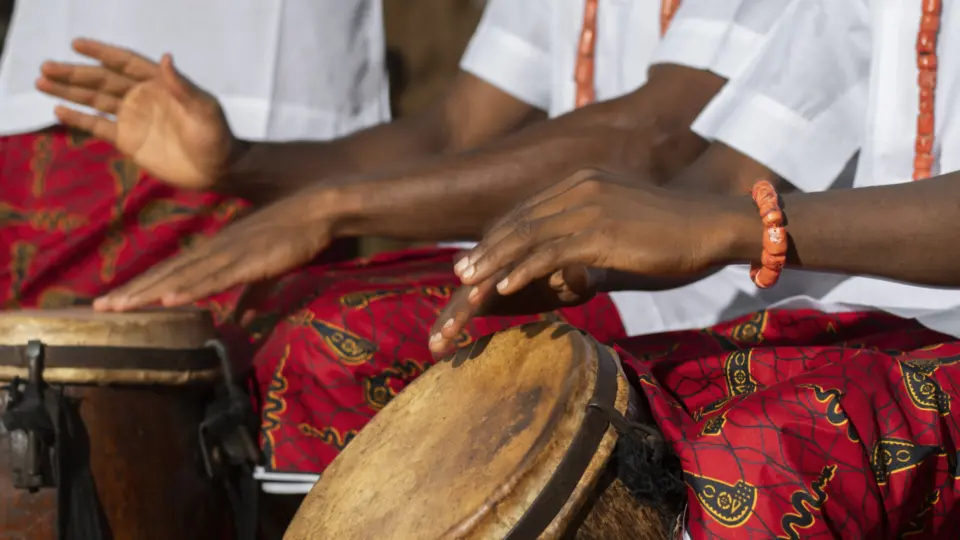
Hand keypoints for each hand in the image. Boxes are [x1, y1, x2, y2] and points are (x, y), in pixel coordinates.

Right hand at [36, 38, 242, 190]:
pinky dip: (79, 118)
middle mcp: (142, 97)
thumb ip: (183, 87)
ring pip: (96, 100)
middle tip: (46, 66)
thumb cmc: (217, 137)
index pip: (124, 62)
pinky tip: (58, 109)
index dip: (101, 52)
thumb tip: (165, 58)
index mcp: (160, 84)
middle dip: (75, 73)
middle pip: (103, 80)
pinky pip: (99, 127)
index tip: (77, 44)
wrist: (218, 170)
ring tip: (41, 81)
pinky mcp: (129, 141)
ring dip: (70, 91)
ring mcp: (134, 118)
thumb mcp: (204, 110)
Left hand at [92, 191, 339, 311]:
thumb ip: (252, 294)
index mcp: (215, 250)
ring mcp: (229, 253)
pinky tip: (170, 298)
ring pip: (182, 277)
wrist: (317, 208)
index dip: (143, 287)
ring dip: (150, 292)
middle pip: (166, 274)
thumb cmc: (294, 234)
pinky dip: (191, 288)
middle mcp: (214, 249)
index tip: (114, 303)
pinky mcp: (249, 260)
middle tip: (99, 310)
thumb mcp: (266, 269)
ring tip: (120, 307)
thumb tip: (242, 319)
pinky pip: (215, 278)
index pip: (172, 272)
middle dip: (133, 292)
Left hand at [428, 169, 755, 351]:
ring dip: (494, 263)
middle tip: (459, 275)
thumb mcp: (623, 223)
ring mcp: (591, 207)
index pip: (528, 211)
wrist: (713, 226)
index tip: (476, 259)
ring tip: (470, 285)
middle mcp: (581, 187)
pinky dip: (524, 270)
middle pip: (520, 222)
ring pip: (528, 237)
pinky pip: (552, 252)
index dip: (498, 237)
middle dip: (486, 251)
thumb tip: (569, 265)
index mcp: (583, 182)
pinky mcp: (603, 231)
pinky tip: (505, 287)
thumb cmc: (673, 233)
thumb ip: (590, 235)